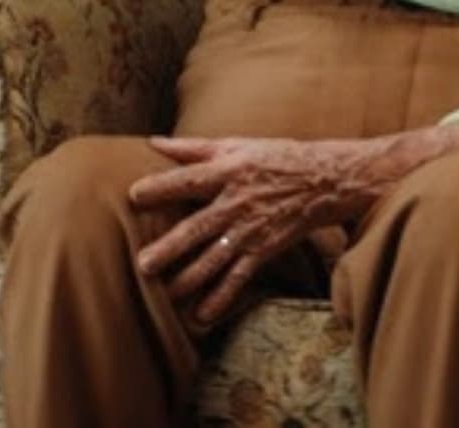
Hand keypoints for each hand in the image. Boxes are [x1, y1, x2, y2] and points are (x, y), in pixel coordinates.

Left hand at [130, 136, 372, 324]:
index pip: (189, 180)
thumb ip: (192, 148)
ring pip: (214, 259)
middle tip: (144, 265)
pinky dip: (221, 298)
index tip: (135, 195)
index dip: (163, 187)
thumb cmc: (274, 158)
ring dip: (189, 279)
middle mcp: (235, 203)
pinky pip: (238, 278)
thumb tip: (152, 142)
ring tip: (165, 295)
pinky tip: (201, 316)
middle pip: (197, 227)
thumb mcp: (236, 145)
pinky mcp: (262, 250)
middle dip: (170, 247)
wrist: (323, 181)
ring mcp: (249, 230)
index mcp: (227, 171)